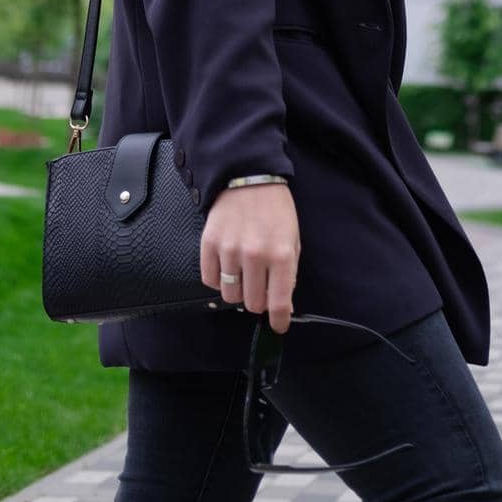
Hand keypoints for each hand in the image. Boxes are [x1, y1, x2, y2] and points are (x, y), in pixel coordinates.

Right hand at [200, 184, 299, 333]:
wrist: (248, 177)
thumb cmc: (275, 209)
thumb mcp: (293, 237)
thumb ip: (288, 271)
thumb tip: (284, 302)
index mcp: (281, 254)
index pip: (279, 303)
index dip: (279, 320)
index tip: (279, 325)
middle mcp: (255, 255)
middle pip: (252, 304)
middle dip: (258, 301)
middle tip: (260, 286)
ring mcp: (230, 251)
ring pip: (230, 296)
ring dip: (238, 290)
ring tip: (244, 274)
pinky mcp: (209, 245)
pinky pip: (211, 280)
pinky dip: (219, 280)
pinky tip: (228, 266)